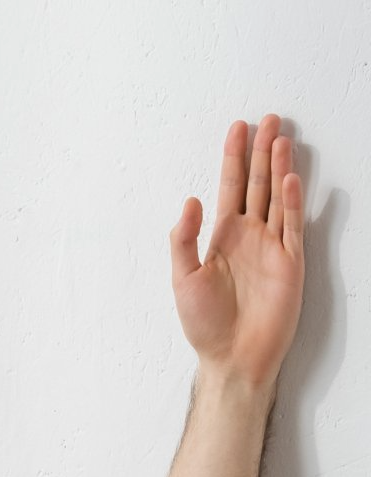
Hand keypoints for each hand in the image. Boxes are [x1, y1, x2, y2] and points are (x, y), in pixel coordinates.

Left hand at [171, 116, 304, 392]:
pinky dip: (292, 202)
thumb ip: (184, 240)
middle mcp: (249, 236)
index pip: (230, 187)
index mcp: (223, 237)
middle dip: (262, 152)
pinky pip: (292, 225)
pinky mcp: (290, 263)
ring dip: (280, 168)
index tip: (237, 128)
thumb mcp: (183, 279)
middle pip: (258, 184)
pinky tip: (290, 178)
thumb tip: (191, 200)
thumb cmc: (205, 324)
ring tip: (282, 138)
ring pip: (278, 197)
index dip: (233, 158)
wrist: (232, 357)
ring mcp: (271, 247)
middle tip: (269, 119)